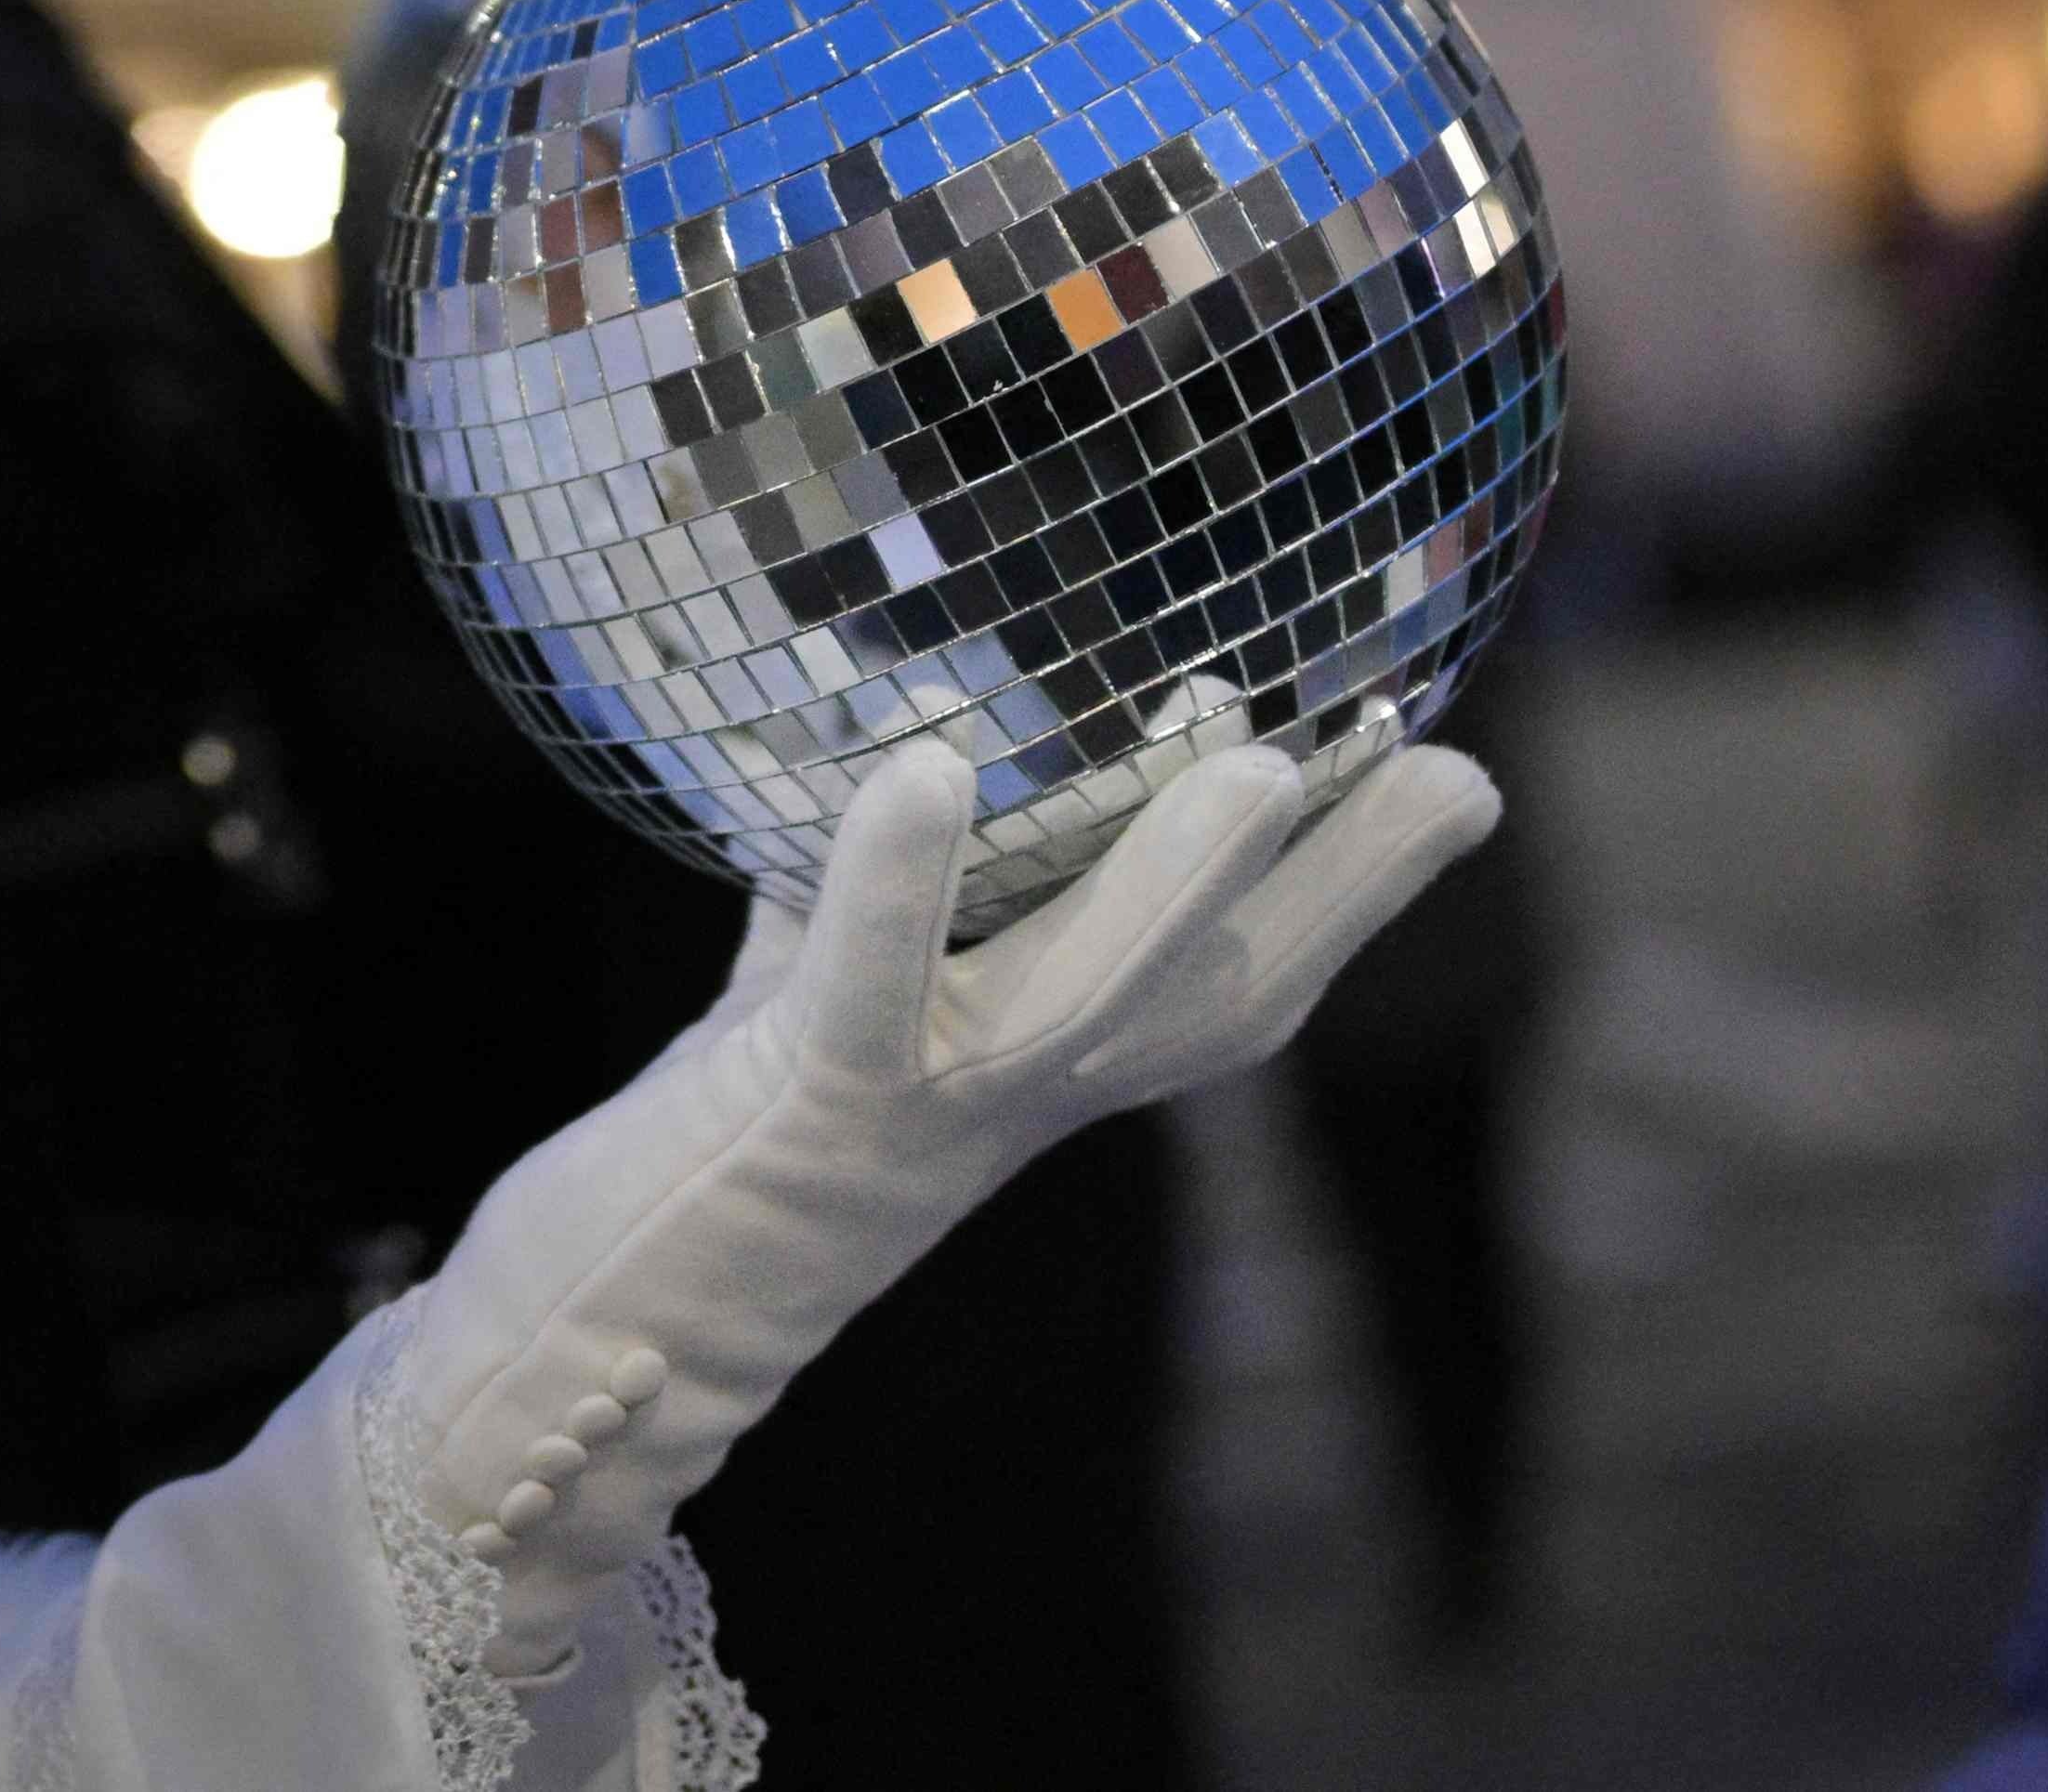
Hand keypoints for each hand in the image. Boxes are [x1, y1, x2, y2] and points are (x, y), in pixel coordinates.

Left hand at [399, 702, 1500, 1673]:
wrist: (592, 1345)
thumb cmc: (715, 1148)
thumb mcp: (810, 992)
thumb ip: (858, 876)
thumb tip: (906, 702)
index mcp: (1041, 1074)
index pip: (1230, 981)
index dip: (1347, 892)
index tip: (1455, 776)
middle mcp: (1013, 1105)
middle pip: (1213, 1002)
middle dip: (1341, 892)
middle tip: (1452, 773)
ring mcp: (922, 1115)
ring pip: (1078, 1005)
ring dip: (1171, 890)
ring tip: (1258, 763)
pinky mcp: (805, 1105)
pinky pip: (861, 987)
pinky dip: (893, 883)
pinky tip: (923, 766)